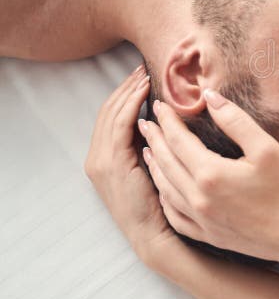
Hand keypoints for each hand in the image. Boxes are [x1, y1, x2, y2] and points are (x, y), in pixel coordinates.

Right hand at [84, 66, 176, 266]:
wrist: (153, 232)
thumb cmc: (159, 202)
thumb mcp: (149, 168)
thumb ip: (149, 146)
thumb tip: (162, 120)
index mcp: (102, 158)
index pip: (111, 116)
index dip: (125, 94)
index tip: (142, 75)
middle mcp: (95, 158)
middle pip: (107, 110)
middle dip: (125, 86)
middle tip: (143, 66)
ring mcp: (101, 160)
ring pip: (112, 114)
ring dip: (129, 91)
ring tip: (146, 73)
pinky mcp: (112, 163)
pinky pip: (121, 125)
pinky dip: (132, 105)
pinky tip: (146, 92)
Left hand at [138, 90, 278, 263]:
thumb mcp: (266, 148)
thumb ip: (235, 120)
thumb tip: (209, 97)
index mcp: (211, 174)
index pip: (179, 141)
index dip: (168, 121)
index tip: (159, 106)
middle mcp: (199, 199)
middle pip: (166, 164)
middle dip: (155, 140)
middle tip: (145, 123)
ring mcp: (202, 221)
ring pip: (166, 190)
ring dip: (155, 168)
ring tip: (149, 151)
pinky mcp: (209, 235)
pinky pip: (175, 216)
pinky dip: (164, 199)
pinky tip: (164, 191)